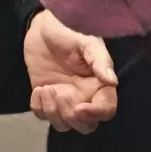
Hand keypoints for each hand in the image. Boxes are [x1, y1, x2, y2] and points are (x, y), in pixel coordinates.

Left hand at [24, 11, 117, 133]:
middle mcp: (84, 96)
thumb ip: (99, 60)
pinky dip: (39, 107)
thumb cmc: (70, 29)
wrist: (43, 26)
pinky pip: (42, 115)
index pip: (106, 109)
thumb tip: (112, 80)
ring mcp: (64, 99)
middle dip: (71, 117)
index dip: (96, 114)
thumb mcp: (87, 40)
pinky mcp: (45, 97)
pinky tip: (38, 89)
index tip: (80, 108)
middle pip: (85, 126)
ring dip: (53, 112)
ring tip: (46, 89)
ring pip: (63, 124)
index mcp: (99, 85)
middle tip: (60, 94)